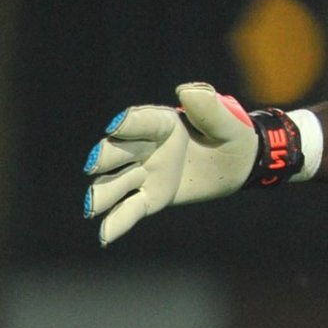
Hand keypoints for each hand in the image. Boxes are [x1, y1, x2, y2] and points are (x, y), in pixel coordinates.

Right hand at [84, 82, 257, 245]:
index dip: (129, 123)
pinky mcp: (148, 197)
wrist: (235, 163)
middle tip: (95, 164)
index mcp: (161, 123)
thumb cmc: (231, 136)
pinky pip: (129, 210)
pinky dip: (115, 223)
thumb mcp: (228, 123)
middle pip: (118, 151)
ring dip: (102, 193)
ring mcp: (142, 173)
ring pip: (115, 183)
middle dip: (105, 157)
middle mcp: (144, 147)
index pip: (141, 121)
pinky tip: (103, 237)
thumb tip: (188, 90)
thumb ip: (209, 109)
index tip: (116, 127)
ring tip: (91, 206)